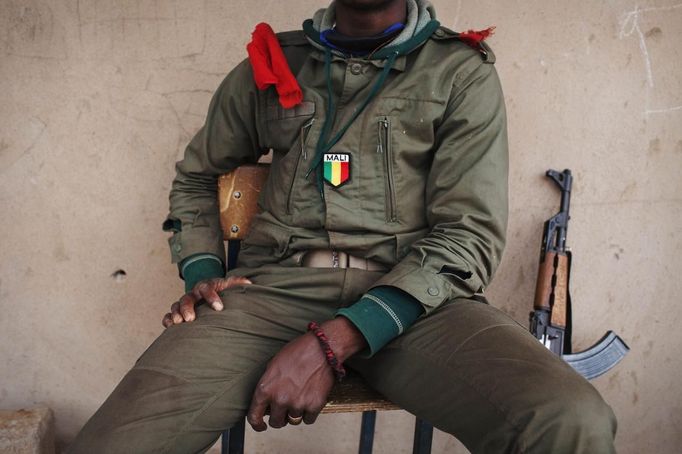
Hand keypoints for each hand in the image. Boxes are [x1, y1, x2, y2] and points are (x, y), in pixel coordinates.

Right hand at [162, 276, 251, 326]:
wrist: (209, 291)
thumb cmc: (220, 290)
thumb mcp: (228, 284)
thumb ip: (237, 283)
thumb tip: (249, 283)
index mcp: (206, 286)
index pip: (206, 288)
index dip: (212, 297)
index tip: (219, 308)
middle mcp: (193, 293)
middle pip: (187, 298)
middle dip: (187, 308)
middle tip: (191, 319)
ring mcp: (184, 302)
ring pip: (176, 305)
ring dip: (176, 313)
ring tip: (179, 323)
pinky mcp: (178, 312)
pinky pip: (168, 314)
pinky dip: (168, 319)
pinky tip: (170, 327)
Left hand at [247, 317, 366, 429]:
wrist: (321, 349)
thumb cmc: (298, 352)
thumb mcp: (273, 365)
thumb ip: (268, 385)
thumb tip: (266, 402)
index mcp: (266, 388)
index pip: (254, 416)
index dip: (257, 425)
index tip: (261, 426)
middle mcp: (279, 399)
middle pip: (276, 423)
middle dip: (280, 417)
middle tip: (286, 407)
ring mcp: (297, 404)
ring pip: (293, 420)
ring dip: (296, 412)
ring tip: (302, 395)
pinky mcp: (313, 406)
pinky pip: (308, 419)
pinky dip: (310, 412)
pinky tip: (311, 398)